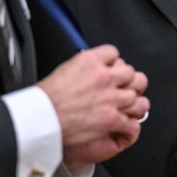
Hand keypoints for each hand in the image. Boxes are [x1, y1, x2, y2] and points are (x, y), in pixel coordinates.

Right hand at [37, 45, 149, 165]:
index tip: (112, 68)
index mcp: (90, 61)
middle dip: (127, 80)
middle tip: (123, 87)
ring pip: (135, 95)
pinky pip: (131, 119)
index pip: (114, 53)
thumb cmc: (45, 99)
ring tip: (128, 105)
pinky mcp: (112, 118)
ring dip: (132, 101)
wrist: (41, 120)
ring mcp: (110, 98)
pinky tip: (124, 123)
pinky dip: (129, 122)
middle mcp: (103, 77)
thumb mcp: (64, 69)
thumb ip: (83, 67)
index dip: (113, 62)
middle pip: (130, 73)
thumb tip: (90, 68)